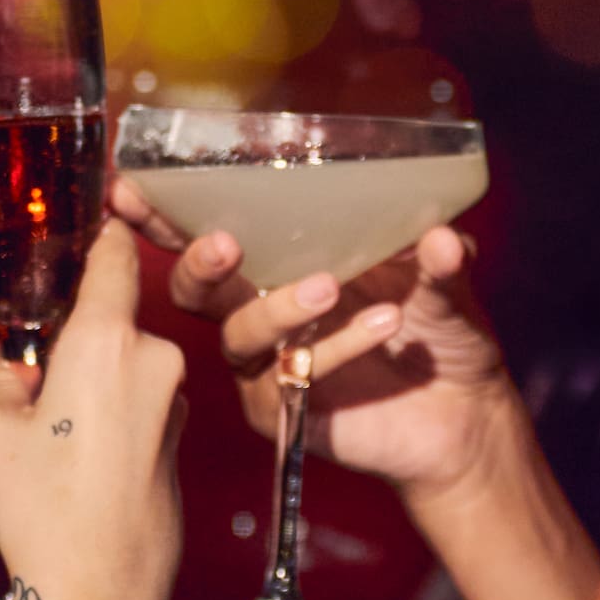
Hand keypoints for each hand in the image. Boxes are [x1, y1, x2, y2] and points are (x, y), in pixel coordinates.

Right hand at [0, 218, 185, 599]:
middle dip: (73, 338)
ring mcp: (176, 403)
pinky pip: (141, 405)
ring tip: (51, 433)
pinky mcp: (182, 442)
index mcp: (108, 340)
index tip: (93, 214)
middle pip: (110, 320)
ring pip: (125, 367)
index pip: (114, 256)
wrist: (100, 594)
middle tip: (31, 374)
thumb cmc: (42, 510)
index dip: (100, 233)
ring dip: (93, 381)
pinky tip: (79, 460)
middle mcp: (154, 359)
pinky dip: (113, 414)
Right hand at [112, 177, 515, 503]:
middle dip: (197, 261)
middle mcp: (259, 309)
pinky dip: (334, 349)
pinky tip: (382, 325)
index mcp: (280, 260)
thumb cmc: (439, 330)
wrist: (466, 414)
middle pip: (197, 287)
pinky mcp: (285, 412)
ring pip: (239, 334)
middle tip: (225, 243)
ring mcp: (267, 365)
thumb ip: (439, 256)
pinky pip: (287, 379)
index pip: (209, 228)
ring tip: (331, 287)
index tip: (133, 185)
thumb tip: (442, 236)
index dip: (166, 210)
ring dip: (278, 306)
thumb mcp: (445, 279)